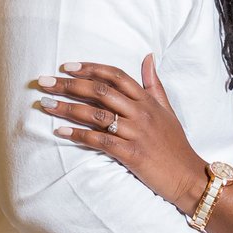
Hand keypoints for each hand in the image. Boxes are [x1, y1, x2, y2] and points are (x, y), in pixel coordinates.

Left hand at [35, 55, 207, 212]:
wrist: (188, 176)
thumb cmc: (175, 143)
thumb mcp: (167, 109)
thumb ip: (154, 84)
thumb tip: (148, 56)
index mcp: (147, 100)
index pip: (116, 76)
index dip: (90, 68)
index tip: (66, 66)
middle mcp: (140, 112)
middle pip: (100, 91)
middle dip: (68, 84)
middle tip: (44, 81)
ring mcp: (136, 133)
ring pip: (96, 114)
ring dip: (67, 108)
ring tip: (45, 104)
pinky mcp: (131, 154)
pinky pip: (100, 141)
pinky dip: (79, 135)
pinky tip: (61, 131)